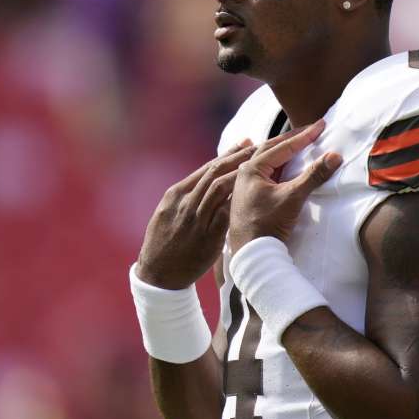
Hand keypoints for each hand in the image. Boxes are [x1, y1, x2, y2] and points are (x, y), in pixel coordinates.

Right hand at [136, 141, 256, 288]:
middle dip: (237, 156)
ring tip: (259, 162)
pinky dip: (238, 199)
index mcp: (176, 194)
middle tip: (257, 144)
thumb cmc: (165, 244)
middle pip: (214, 172)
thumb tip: (207, 184)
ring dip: (240, 172)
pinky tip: (254, 192)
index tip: (243, 144)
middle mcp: (185, 202)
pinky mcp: (208, 236)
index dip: (226, 155)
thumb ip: (187, 199)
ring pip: (220, 187)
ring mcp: (196, 218)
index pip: (205, 168)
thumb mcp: (169, 214)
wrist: (159, 274)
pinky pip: (226, 212)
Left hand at [228, 119, 341, 251]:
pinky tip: (282, 166)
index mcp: (251, 169)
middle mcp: (244, 174)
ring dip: (283, 152)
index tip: (320, 125)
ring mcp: (244, 186)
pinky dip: (277, 166)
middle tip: (312, 130)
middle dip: (293, 139)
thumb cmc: (267, 225)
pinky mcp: (248, 198)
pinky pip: (264, 174)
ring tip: (299, 143)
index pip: (282, 146)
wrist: (251, 254)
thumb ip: (313, 175)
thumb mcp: (293, 197)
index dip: (304, 136)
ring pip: (266, 161)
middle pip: (271, 149)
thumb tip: (334, 156)